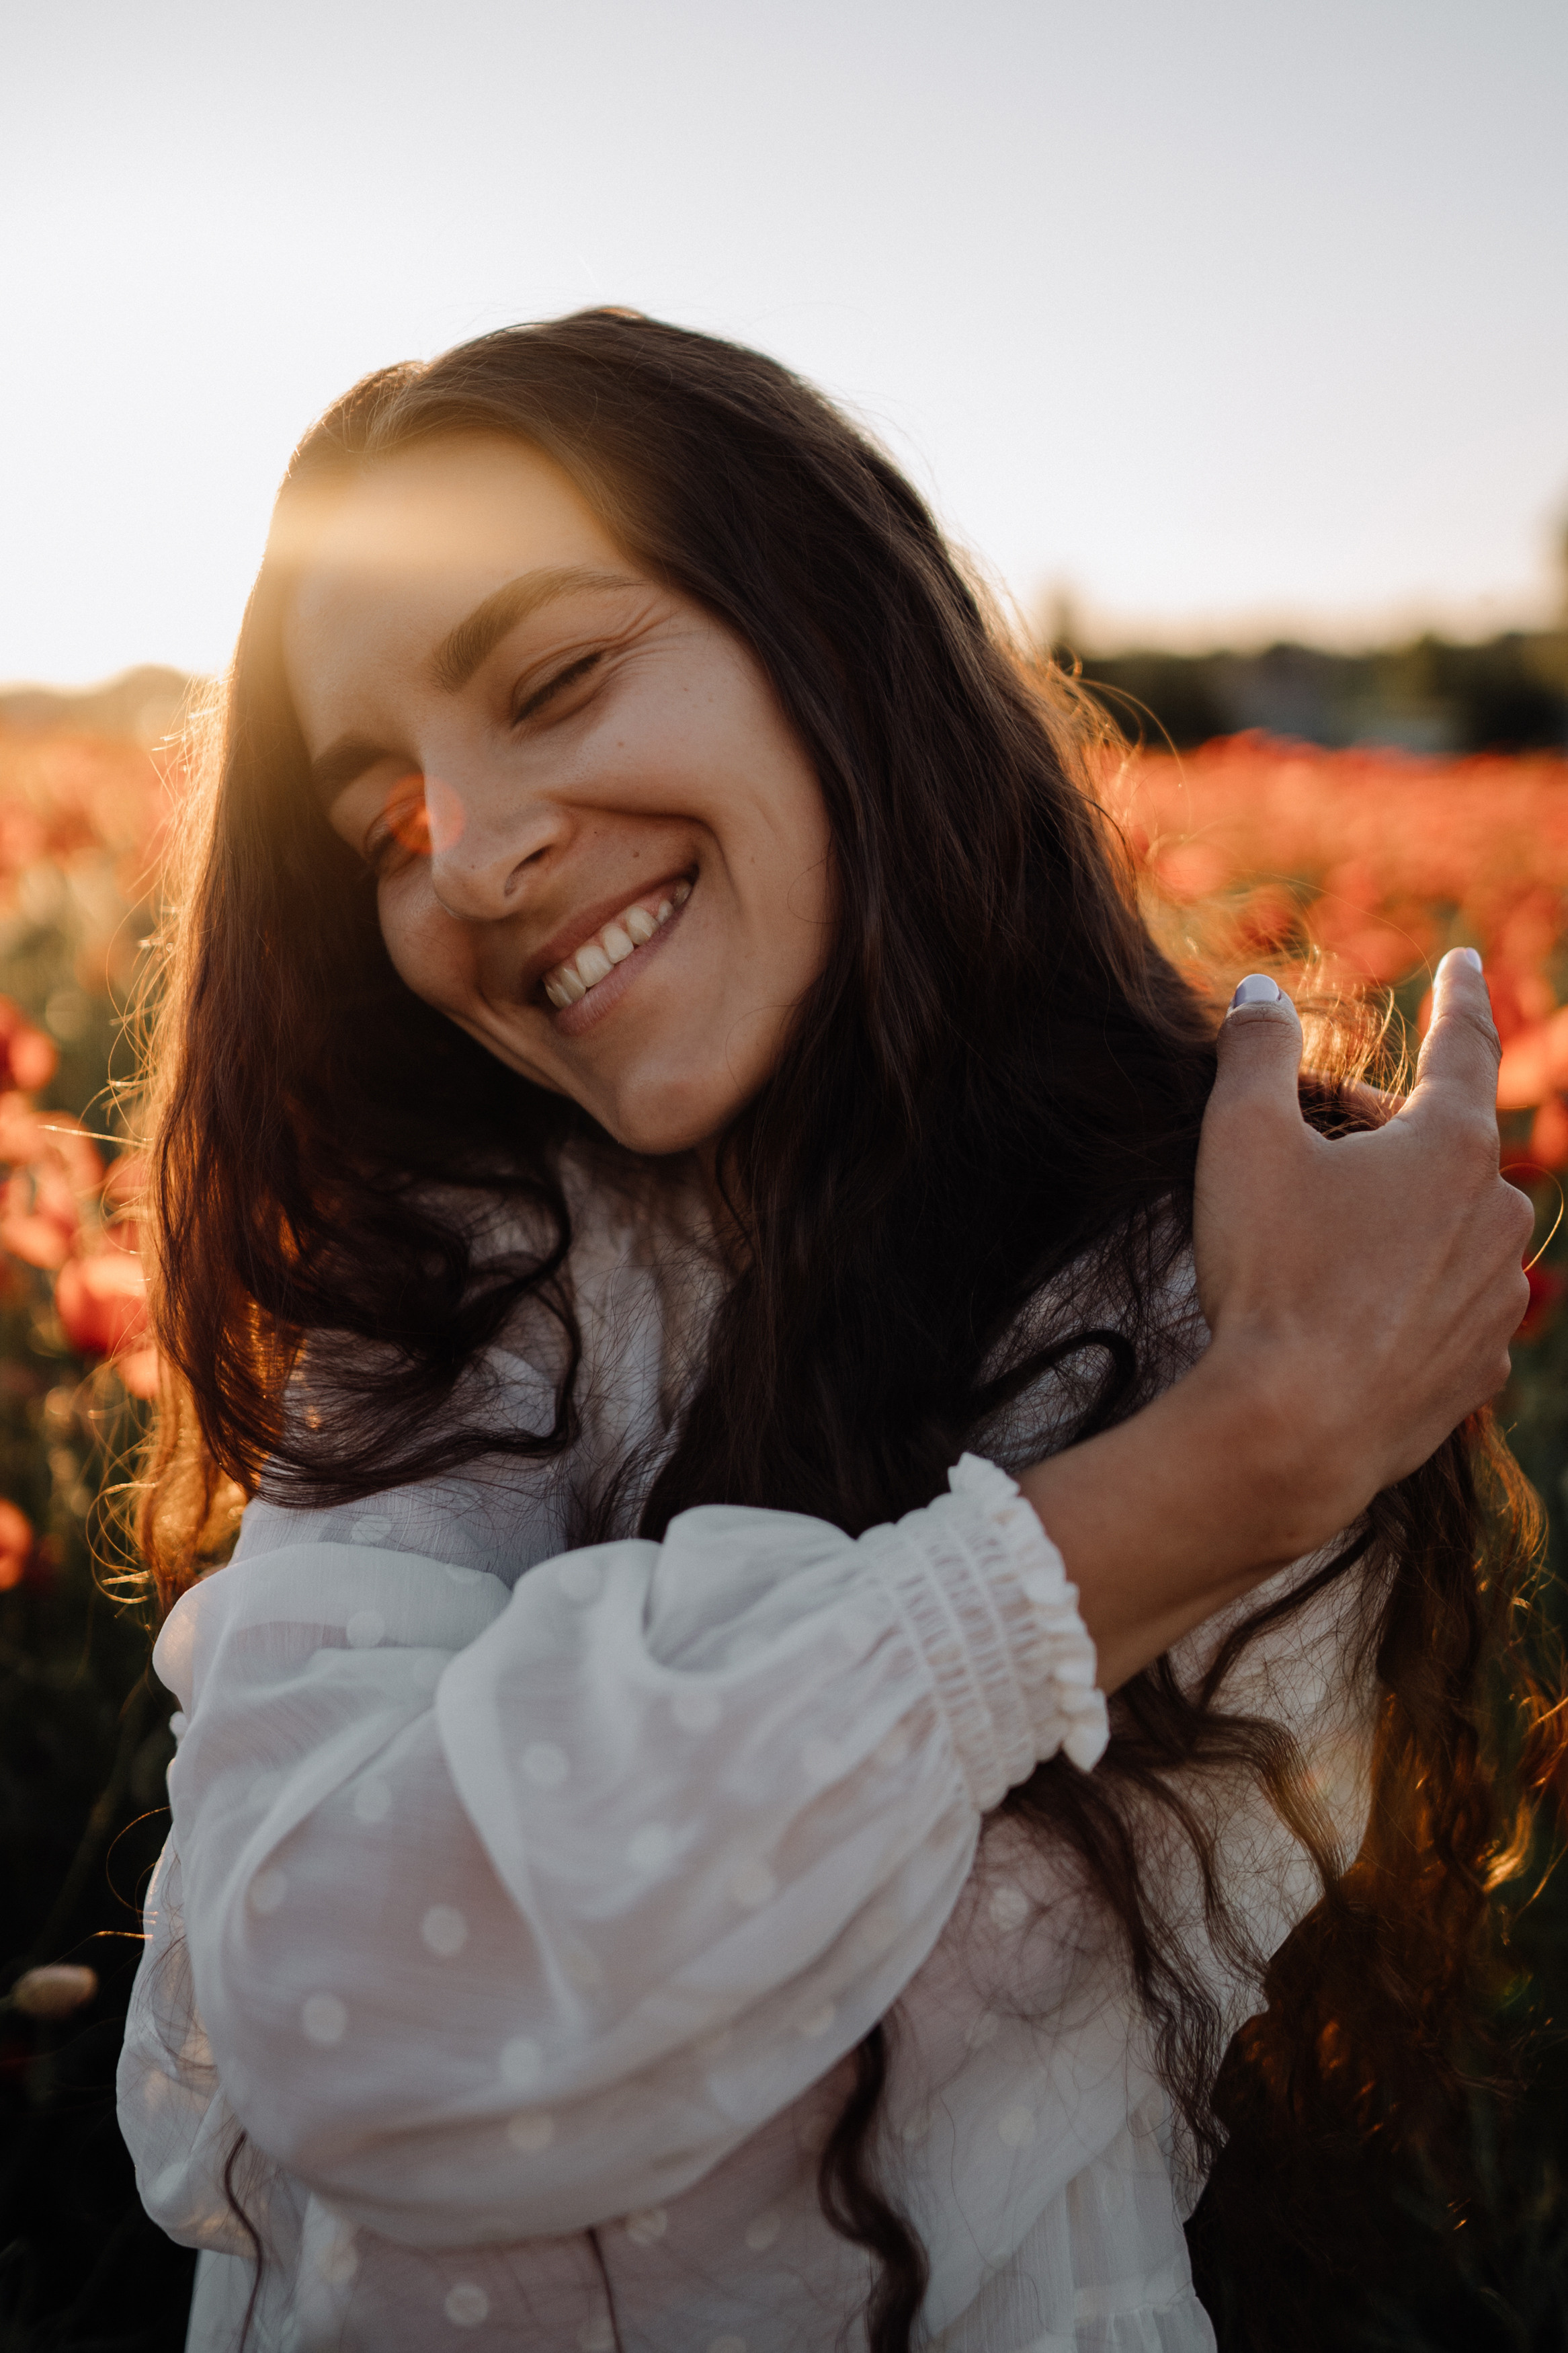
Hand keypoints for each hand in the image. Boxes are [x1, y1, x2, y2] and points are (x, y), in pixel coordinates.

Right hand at [1193, 951, 1531, 1539]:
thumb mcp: (1240, 1139)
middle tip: (1306, 1147)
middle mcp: (1497, 1216)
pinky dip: (1411, 1294)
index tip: (1463, 963)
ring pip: (1452, 1228)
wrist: (1295, 1429)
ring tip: (1320, 1246)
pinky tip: (1352, 1312)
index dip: (1458, 996)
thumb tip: (1262, 993)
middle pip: (1446, 1143)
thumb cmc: (1270, 1276)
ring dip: (1401, 1217)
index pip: (1463, 1043)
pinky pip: (1450, 1306)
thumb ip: (1255, 1051)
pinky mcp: (1480, 1368)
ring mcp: (1497, 1298)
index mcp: (1451, 1146)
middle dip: (1385, 1131)